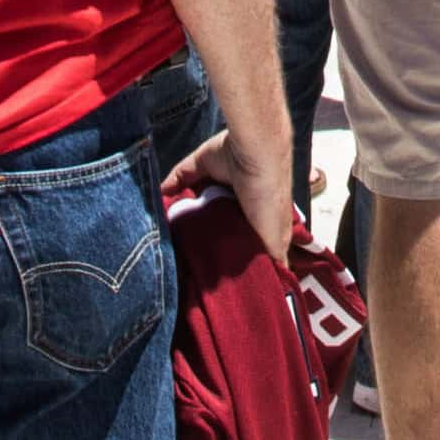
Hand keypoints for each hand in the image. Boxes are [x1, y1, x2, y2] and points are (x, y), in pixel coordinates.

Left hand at [163, 107, 295, 259]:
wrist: (256, 154)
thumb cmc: (268, 199)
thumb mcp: (277, 238)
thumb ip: (274, 257)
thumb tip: (279, 284)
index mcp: (256, 214)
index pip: (240, 234)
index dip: (226, 248)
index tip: (208, 268)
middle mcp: (237, 197)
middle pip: (213, 219)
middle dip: (200, 233)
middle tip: (181, 253)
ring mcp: (218, 179)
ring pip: (195, 199)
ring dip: (182, 212)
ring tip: (166, 232)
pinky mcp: (202, 164)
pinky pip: (180, 178)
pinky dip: (168, 189)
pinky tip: (159, 203)